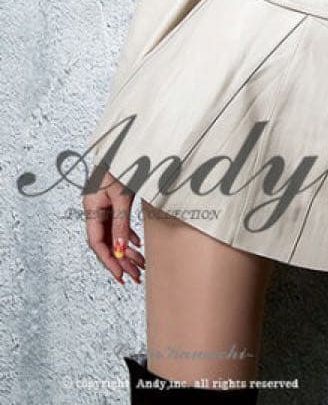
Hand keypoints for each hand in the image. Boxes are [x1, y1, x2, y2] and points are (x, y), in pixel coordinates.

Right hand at [83, 170, 144, 284]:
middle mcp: (96, 209)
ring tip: (140, 266)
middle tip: (134, 278)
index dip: (109, 261)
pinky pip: (118, 224)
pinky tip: (137, 246)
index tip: (120, 275)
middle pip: (106, 242)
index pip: (97, 242)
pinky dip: (128, 235)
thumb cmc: (122, 165)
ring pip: (114, 235)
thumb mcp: (122, 196)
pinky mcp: (114, 201)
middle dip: (121, 261)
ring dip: (127, 251)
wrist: (126, 145)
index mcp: (92, 208)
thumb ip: (121, 223)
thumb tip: (122, 251)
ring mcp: (104, 205)